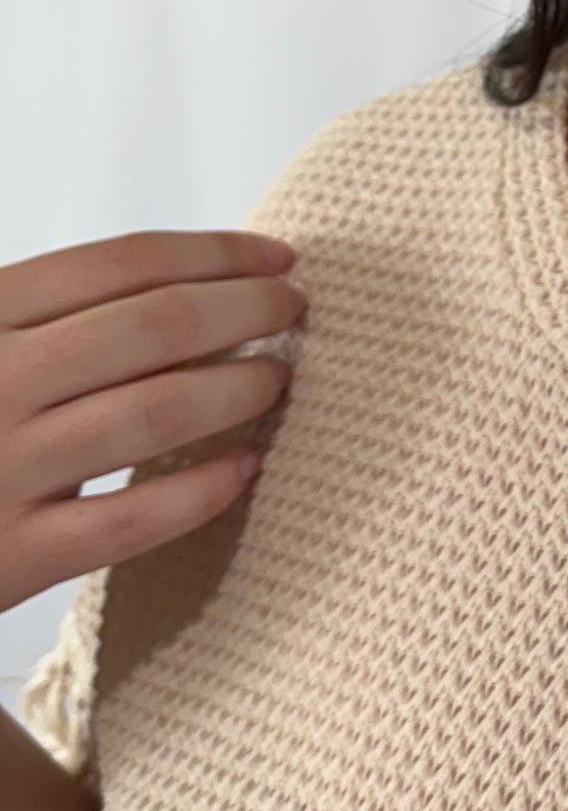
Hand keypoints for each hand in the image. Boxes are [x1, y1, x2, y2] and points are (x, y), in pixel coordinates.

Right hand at [0, 231, 304, 616]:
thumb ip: (47, 314)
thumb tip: (186, 278)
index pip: (118, 263)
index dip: (214, 252)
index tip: (278, 255)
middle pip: (152, 326)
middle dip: (244, 308)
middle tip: (296, 307)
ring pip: (152, 414)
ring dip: (235, 389)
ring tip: (277, 379)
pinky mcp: (8, 558)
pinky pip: (128, 521)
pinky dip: (199, 491)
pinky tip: (243, 469)